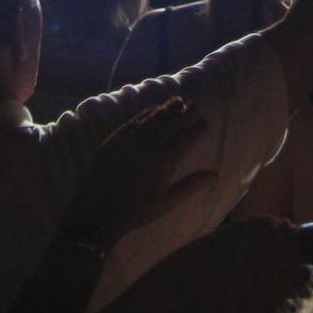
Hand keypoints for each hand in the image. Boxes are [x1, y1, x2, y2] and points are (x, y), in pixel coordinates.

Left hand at [65, 95, 213, 246]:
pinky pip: (135, 120)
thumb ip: (191, 185)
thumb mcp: (166, 203)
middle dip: (184, 112)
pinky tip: (155, 108)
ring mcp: (130, 140)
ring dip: (167, 108)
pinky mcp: (115, 138)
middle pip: (171, 123)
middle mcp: (148, 147)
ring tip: (178, 100)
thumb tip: (215, 174)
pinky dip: (147, 112)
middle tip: (193, 104)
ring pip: (153, 118)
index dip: (196, 128)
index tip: (204, 122)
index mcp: (164, 163)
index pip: (186, 138)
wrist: (98, 212)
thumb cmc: (136, 211)